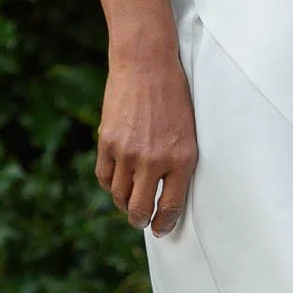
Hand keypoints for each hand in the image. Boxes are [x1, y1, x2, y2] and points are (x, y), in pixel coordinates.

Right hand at [96, 52, 197, 233]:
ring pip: (119, 195)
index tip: (161, 228)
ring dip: (123, 202)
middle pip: (139, 208)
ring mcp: (127, 152)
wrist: (146, 64)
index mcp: (181, 159)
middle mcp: (154, 160)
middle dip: (140, 220)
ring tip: (128, 201)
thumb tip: (165, 194)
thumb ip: (178, 164)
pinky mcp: (107, 142)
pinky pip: (104, 177)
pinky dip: (110, 184)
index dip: (164, 223)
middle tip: (141, 220)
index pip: (170, 206)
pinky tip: (117, 182)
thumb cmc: (174, 97)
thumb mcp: (189, 133)